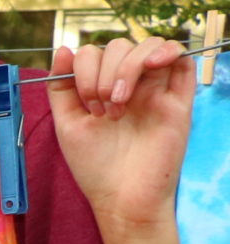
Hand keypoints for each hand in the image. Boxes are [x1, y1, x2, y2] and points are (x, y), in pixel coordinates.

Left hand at [47, 39, 193, 238]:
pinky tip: (154, 64)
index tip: (86, 104)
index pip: (94, 53)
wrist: (123, 197)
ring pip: (149, 47)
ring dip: (128, 66)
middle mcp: (129, 85)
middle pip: (120, 46)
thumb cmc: (95, 166)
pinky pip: (182, 60)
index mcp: (101, 88)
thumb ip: (62, 87)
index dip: (84, 69)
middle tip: (102, 108)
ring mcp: (155, 90)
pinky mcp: (179, 100)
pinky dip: (168, 51)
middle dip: (104, 71)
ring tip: (121, 101)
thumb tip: (63, 48)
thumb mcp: (67, 124)